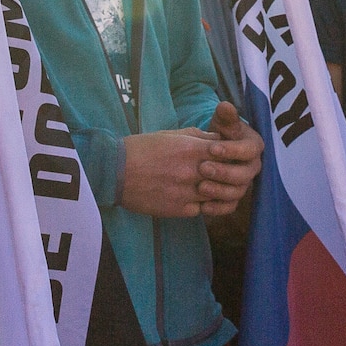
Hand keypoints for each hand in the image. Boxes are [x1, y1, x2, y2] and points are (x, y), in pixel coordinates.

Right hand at [119, 103, 262, 217]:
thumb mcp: (170, 135)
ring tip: (209, 187)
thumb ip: (197, 136)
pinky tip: (193, 199)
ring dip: (215, 191)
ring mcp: (187, 192)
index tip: (228, 156)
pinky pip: (200, 210)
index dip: (230, 155)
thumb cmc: (141, 148)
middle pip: (225, 176)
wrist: (115, 171)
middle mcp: (192, 171)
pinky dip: (200, 205)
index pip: (227, 153)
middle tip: (225, 174)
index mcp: (192, 149)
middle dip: (227, 174)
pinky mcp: (178, 209)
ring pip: (216, 195)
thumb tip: (217, 138)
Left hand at [196, 102, 263, 215]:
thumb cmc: (218, 133)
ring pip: (238, 192)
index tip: (212, 148)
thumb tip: (225, 106)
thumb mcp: (222, 122)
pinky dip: (217, 208)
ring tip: (200, 186)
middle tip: (203, 168)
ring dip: (220, 191)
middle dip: (224, 172)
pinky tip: (202, 206)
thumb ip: (225, 116)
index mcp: (253, 146)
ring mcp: (244, 184)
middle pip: (245, 174)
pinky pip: (230, 207)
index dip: (232, 150)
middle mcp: (252, 167)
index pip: (250, 150)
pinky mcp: (233, 198)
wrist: (211, 152)